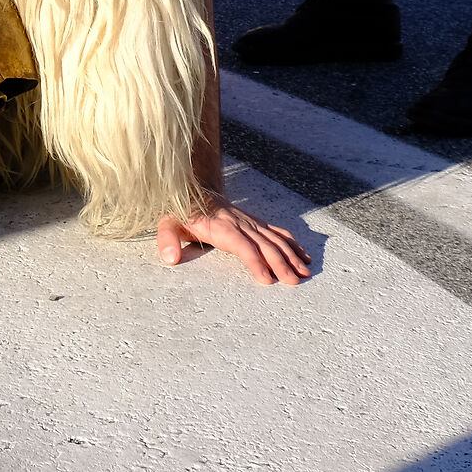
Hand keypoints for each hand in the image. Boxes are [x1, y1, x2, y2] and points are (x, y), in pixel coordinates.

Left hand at [158, 199, 310, 285]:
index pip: (242, 245)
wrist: (195, 190)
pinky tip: (304, 256)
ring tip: (305, 272)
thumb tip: (170, 259)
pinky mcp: (256, 223)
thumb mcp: (167, 224)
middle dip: (281, 263)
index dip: (255, 261)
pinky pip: (277, 232)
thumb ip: (167, 240)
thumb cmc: (182, 212)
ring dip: (291, 255)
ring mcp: (250, 222)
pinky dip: (292, 244)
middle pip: (264, 244)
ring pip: (275, 239)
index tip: (267, 279)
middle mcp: (240, 223)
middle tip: (294, 281)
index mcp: (220, 227)